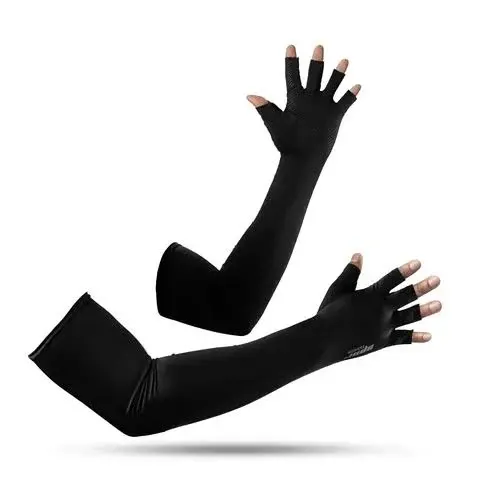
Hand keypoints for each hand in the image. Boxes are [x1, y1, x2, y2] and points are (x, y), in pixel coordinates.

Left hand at [248, 45, 360, 160]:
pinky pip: (345, 102)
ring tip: (344, 60)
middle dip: (317, 62)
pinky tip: (357, 85)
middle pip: (314, 75)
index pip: (292, 76)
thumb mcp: (275, 123)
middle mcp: (310, 99)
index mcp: (295, 99)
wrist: (303, 158)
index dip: (291, 62)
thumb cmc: (286, 143)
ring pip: (332, 85)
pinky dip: (351, 95)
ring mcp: (323, 106)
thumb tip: (249, 96)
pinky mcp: (334, 116)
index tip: (290, 47)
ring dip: (338, 74)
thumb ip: (265, 107)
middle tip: (318, 47)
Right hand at [318, 254, 441, 359]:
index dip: (404, 271)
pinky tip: (429, 336)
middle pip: (405, 296)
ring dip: (425, 310)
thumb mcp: (338, 289)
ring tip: (439, 304)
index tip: (418, 263)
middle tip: (437, 280)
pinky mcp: (383, 342)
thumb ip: (351, 273)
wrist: (324, 340)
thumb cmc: (328, 312)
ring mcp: (383, 327)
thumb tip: (359, 255)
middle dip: (422, 287)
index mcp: (370, 296)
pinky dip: (415, 337)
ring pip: (409, 316)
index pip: (391, 280)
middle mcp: (380, 310)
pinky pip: (402, 338)